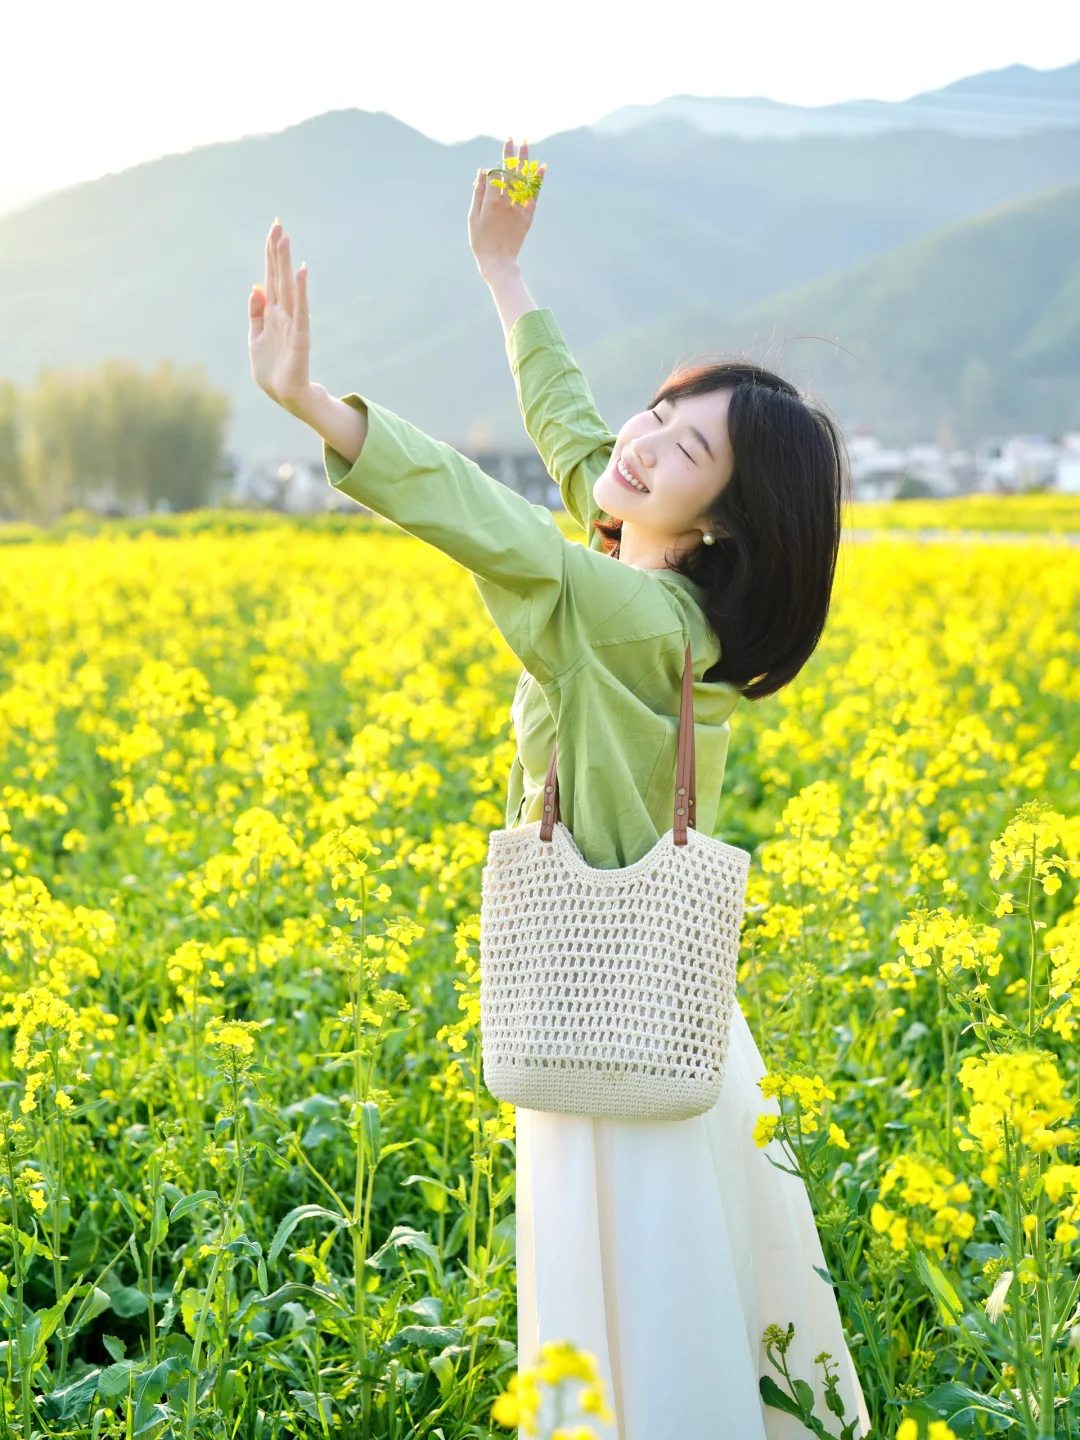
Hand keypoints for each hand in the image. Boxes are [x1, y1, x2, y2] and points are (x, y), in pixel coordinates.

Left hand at [249, 221, 312, 415]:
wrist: (285, 396)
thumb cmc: (271, 370)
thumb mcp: (255, 338)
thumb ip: (255, 313)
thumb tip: (256, 287)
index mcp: (272, 314)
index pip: (271, 278)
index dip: (271, 255)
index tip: (273, 231)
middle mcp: (283, 314)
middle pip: (279, 277)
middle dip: (278, 252)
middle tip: (279, 224)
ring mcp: (292, 323)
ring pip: (288, 288)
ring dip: (287, 264)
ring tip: (286, 240)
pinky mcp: (300, 338)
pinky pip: (301, 310)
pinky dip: (301, 292)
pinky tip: (301, 273)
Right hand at [468, 138, 545, 281]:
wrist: (499, 262)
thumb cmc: (480, 241)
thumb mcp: (473, 217)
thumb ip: (478, 193)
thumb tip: (483, 171)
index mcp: (491, 202)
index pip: (496, 173)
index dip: (500, 158)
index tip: (505, 144)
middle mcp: (507, 202)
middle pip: (511, 172)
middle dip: (512, 153)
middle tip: (514, 136)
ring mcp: (519, 209)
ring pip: (523, 180)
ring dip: (525, 161)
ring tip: (526, 144)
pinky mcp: (527, 216)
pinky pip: (534, 195)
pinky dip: (538, 181)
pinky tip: (541, 167)